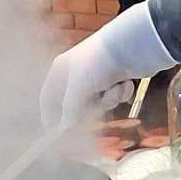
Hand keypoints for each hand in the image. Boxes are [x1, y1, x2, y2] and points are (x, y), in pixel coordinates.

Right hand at [40, 3, 175, 128]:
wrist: (132, 44)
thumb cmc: (98, 63)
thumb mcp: (78, 89)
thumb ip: (70, 111)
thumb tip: (66, 127)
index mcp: (60, 71)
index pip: (48, 98)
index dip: (50, 117)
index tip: (55, 135)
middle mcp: (76, 73)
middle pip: (76, 105)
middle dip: (89, 109)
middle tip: (96, 112)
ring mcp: (97, 75)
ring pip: (98, 103)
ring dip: (108, 100)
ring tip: (115, 88)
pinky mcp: (115, 78)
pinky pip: (114, 96)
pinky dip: (120, 93)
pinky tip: (125, 82)